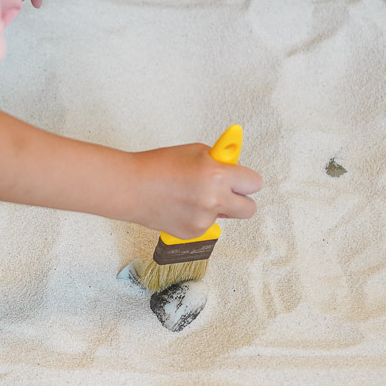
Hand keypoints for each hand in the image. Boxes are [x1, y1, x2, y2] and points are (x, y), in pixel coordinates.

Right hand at [130, 143, 262, 239]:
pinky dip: (198, 217)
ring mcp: (204, 220)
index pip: (254, 183)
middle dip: (242, 200)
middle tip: (228, 192)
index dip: (247, 180)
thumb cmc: (158, 166)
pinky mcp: (192, 233)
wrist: (131, 187)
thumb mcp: (196, 152)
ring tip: (189, 194)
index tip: (241, 179)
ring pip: (224, 216)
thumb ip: (219, 162)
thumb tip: (234, 170)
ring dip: (214, 207)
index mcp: (218, 176)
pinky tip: (180, 205)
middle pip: (249, 209)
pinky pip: (206, 225)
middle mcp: (214, 200)